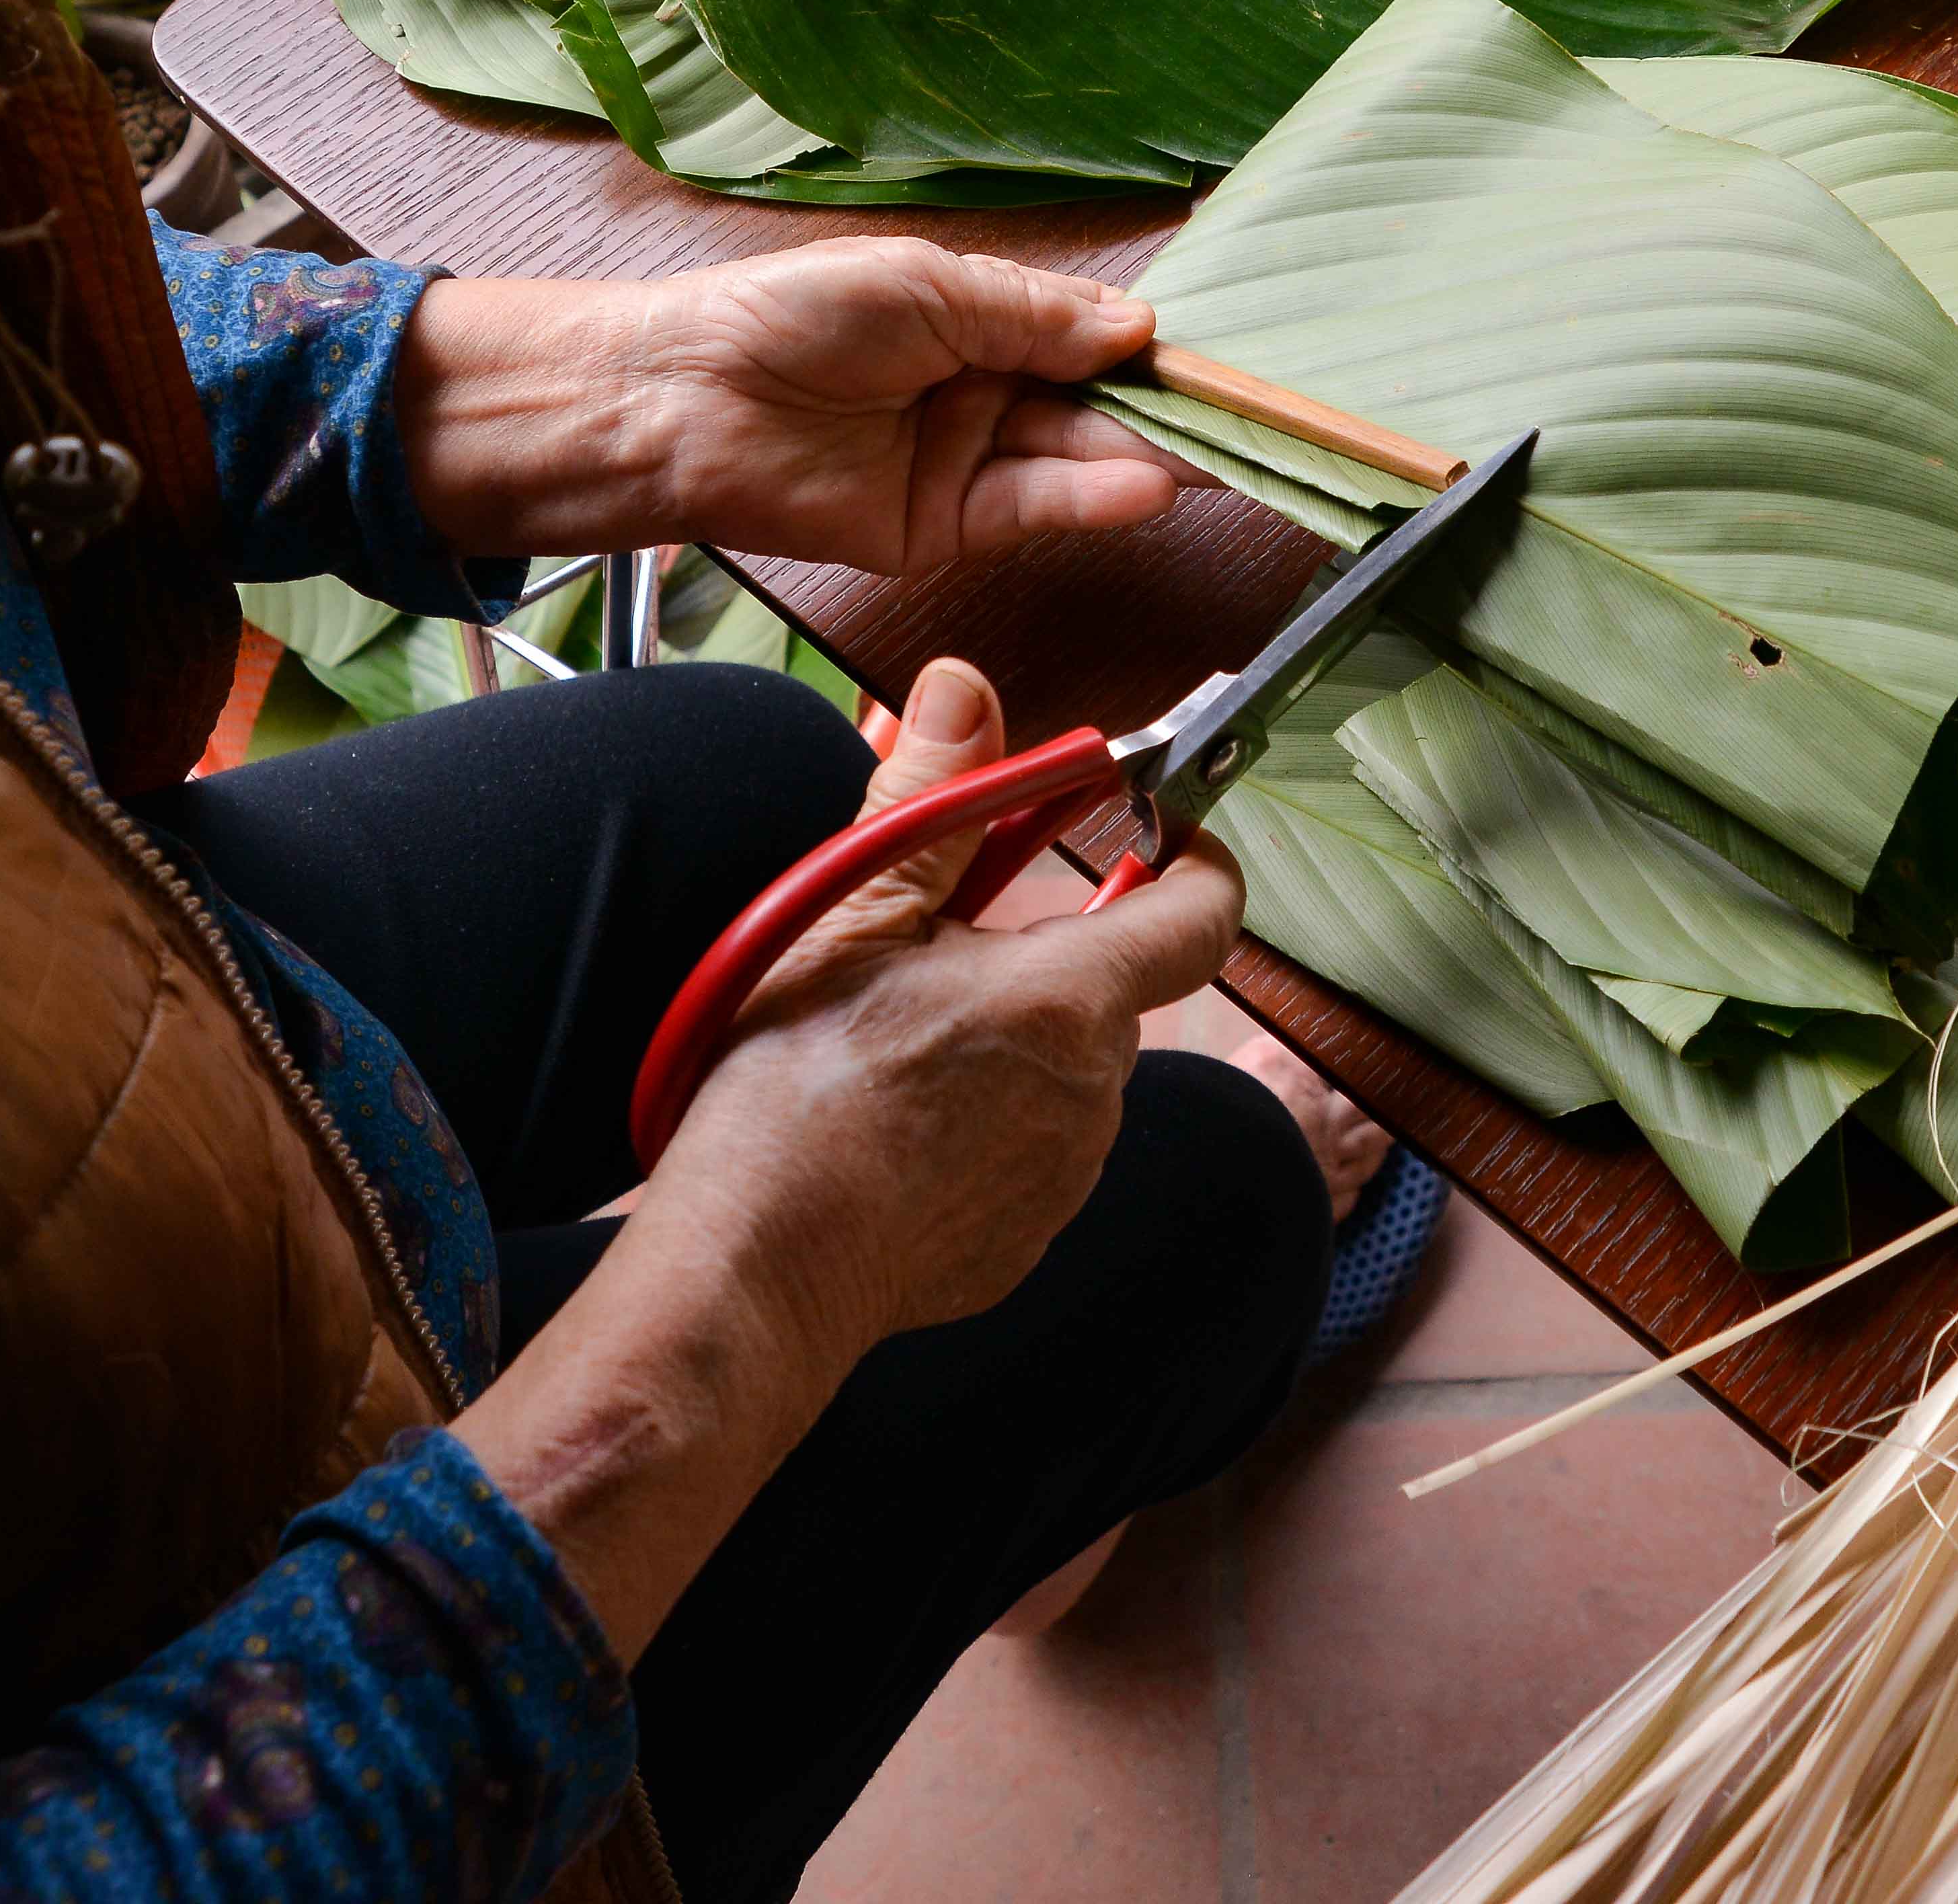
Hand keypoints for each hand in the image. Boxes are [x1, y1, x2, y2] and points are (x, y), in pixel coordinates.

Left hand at [399, 241, 1197, 569]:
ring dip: (1143, 458)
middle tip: (1245, 421)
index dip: (1147, 351)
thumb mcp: (925, 286)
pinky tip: (1141, 485)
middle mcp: (983, 392)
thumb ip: (1032, 314)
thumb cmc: (788, 317)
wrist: (683, 399)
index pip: (1086, 338)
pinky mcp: (944, 528)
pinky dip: (1089, 499)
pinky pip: (1032, 510)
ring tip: (1211, 455)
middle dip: (1165, 412)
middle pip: (1095, 405)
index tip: (1220, 361)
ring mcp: (966, 462)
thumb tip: (1137, 328)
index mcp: (977, 320)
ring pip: (1076, 460)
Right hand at [444, 660, 1245, 1654]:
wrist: (753, 1269)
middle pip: (1105, 984)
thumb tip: (967, 687)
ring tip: (887, 1040)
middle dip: (1039, 946)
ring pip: (1060, 1068)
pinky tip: (888, 1124)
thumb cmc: (793, 1087)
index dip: (1188, 856)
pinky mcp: (1025, 1241)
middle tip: (933, 934)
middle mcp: (1096, 1091)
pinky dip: (977, 1124)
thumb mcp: (850, 914)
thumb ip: (930, 800)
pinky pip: (1026, 1152)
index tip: (1149, 828)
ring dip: (1002, 1037)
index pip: (1203, 910)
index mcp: (1071, 997)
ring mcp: (1067, 1176)